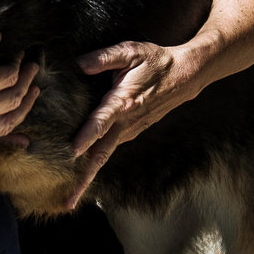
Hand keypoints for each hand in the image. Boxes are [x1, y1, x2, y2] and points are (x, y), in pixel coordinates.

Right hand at [0, 33, 38, 143]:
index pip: (6, 76)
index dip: (18, 64)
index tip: (19, 56)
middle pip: (11, 98)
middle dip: (27, 81)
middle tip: (33, 69)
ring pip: (7, 121)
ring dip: (25, 106)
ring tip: (34, 92)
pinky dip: (10, 140)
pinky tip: (25, 142)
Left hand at [65, 41, 192, 209]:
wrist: (185, 75)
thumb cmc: (156, 61)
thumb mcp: (131, 51)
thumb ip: (103, 57)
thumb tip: (78, 64)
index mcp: (122, 102)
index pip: (100, 122)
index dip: (85, 137)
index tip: (71, 152)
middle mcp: (126, 122)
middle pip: (100, 155)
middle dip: (84, 180)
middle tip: (68, 201)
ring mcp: (130, 130)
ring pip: (104, 156)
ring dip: (87, 175)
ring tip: (69, 195)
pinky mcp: (133, 132)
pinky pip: (110, 149)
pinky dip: (96, 161)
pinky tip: (82, 170)